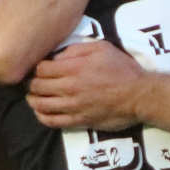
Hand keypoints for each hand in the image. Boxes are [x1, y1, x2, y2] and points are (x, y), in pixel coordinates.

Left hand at [28, 40, 144, 129]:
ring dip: (32, 100)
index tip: (35, 68)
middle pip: (37, 86)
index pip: (40, 69)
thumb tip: (57, 56)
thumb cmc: (122, 69)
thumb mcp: (101, 48)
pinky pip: (52, 121)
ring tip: (33, 96)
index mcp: (73, 68)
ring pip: (41, 105)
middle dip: (30, 83)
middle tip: (31, 82)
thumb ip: (76, 49)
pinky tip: (41, 112)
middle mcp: (69, 88)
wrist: (139, 95)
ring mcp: (72, 106)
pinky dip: (42, 117)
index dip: (34, 67)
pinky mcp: (78, 121)